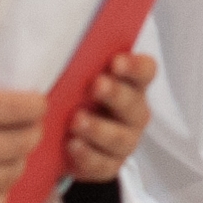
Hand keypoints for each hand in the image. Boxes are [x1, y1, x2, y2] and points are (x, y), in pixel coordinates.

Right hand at [0, 82, 44, 202]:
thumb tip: (17, 106)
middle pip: (22, 142)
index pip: (17, 109)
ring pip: (14, 173)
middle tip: (27, 128)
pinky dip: (1, 191)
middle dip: (32, 132)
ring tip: (6, 153)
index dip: (36, 106)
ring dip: (17, 161)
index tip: (36, 105)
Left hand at [64, 52, 153, 183]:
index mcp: (131, 85)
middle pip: (134, 104)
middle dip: (116, 95)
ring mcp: (125, 141)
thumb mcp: (77, 77)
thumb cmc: (75, 98)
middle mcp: (134, 112)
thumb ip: (80, 62)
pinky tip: (73, 145)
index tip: (116, 62)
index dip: (135, 67)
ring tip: (77, 121)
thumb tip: (57, 37)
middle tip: (96, 86)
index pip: (145, 71)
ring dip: (100, 129)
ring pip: (121, 138)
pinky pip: (105, 164)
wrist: (62, 139)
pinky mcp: (110, 165)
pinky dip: (88, 156)